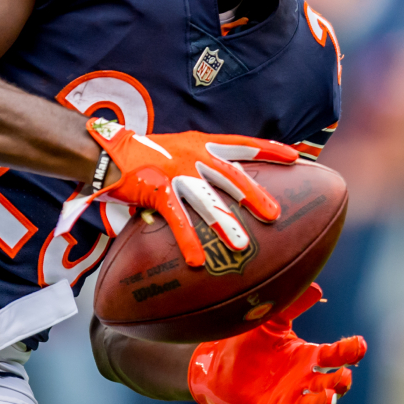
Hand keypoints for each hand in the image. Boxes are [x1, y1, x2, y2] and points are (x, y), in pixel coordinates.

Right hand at [56, 118, 296, 265]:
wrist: (108, 148)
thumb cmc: (144, 154)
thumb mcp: (177, 152)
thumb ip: (199, 168)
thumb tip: (219, 191)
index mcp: (201, 144)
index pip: (241, 144)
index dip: (268, 150)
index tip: (295, 157)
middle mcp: (193, 154)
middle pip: (231, 174)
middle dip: (254, 194)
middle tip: (275, 214)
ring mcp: (175, 171)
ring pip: (207, 198)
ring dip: (225, 222)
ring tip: (241, 245)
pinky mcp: (157, 188)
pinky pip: (176, 217)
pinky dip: (188, 239)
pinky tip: (196, 260)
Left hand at [187, 283, 366, 403]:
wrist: (219, 364)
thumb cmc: (251, 342)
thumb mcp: (272, 320)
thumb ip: (293, 306)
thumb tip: (316, 289)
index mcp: (307, 356)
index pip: (334, 355)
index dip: (349, 351)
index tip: (359, 345)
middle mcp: (303, 380)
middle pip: (329, 384)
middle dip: (340, 382)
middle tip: (344, 377)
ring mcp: (288, 398)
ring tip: (327, 398)